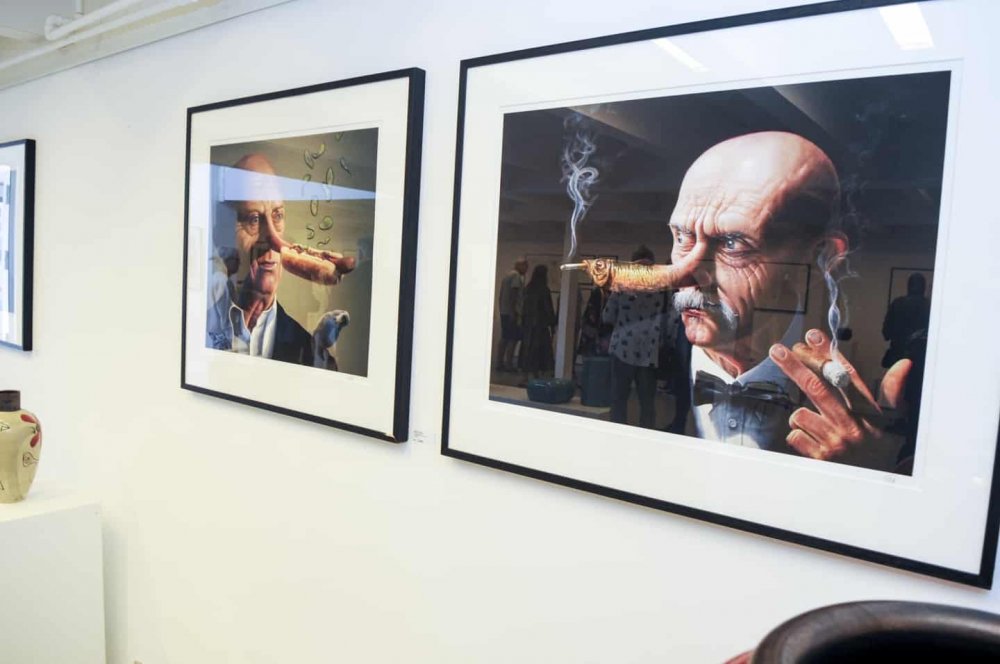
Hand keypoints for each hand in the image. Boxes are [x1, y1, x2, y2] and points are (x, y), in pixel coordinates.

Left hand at [769, 328, 911, 470]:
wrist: (877, 486)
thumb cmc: (878, 447)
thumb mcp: (889, 421)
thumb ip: (891, 392)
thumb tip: (905, 363)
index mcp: (868, 413)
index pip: (847, 376)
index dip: (828, 354)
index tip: (812, 336)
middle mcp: (852, 426)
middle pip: (817, 388)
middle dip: (795, 366)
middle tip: (777, 350)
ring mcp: (834, 442)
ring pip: (800, 414)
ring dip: (802, 418)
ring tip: (818, 428)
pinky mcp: (820, 458)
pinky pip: (795, 435)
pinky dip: (799, 437)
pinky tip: (813, 443)